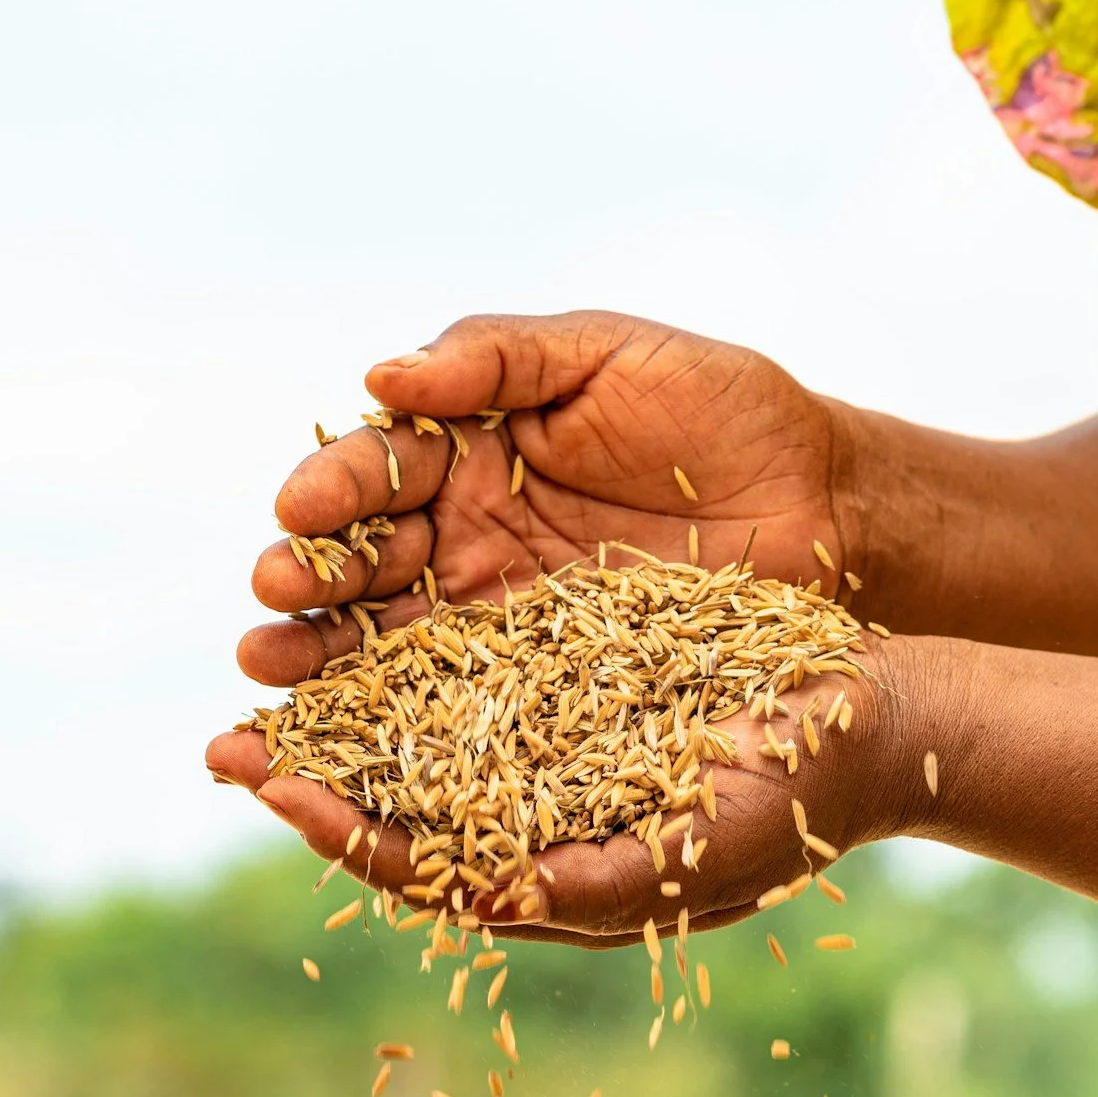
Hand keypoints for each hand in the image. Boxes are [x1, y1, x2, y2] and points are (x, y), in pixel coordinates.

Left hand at [206, 636, 930, 947]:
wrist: (873, 713)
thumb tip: (501, 900)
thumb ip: (604, 880)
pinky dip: (404, 635)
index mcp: (549, 875)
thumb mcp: (711, 842)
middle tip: (226, 744)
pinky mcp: (560, 674)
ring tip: (270, 658)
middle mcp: (528, 815)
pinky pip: (462, 661)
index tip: (279, 792)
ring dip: (341, 698)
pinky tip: (359, 592)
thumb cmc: (803, 793)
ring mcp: (541, 745)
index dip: (348, 834)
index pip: (423, 868)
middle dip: (312, 774)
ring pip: (415, 730)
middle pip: (395, 804)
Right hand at [234, 311, 854, 686]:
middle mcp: (464, 539)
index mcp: (468, 453)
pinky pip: (457, 710)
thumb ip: (498, 358)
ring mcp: (497, 621)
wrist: (827, 507)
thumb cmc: (725, 411)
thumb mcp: (612, 355)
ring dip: (319, 656)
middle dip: (306, 578)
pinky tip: (343, 741)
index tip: (302, 508)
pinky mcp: (541, 690)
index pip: (379, 471)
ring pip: (386, 643)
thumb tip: (379, 376)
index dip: (336, 489)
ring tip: (271, 668)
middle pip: (362, 564)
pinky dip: (396, 726)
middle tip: (272, 591)